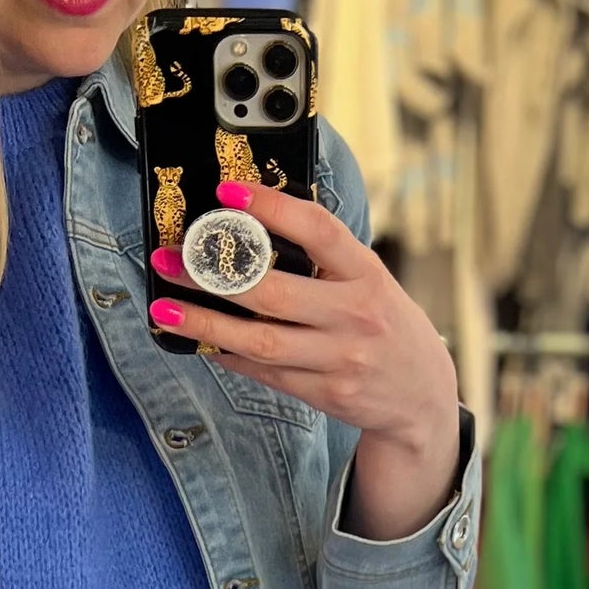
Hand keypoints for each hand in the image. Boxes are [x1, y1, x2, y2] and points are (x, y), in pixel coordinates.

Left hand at [150, 181, 461, 539]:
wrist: (422, 396)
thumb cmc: (385, 326)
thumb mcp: (370, 281)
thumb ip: (325, 259)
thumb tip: (251, 230)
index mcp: (367, 274)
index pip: (319, 230)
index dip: (272, 207)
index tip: (226, 192)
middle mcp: (356, 316)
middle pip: (274, 293)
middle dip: (212, 276)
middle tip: (169, 259)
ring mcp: (341, 360)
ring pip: (261, 341)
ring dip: (207, 325)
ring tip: (166, 309)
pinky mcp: (326, 394)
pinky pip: (266, 372)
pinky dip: (229, 356)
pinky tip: (200, 342)